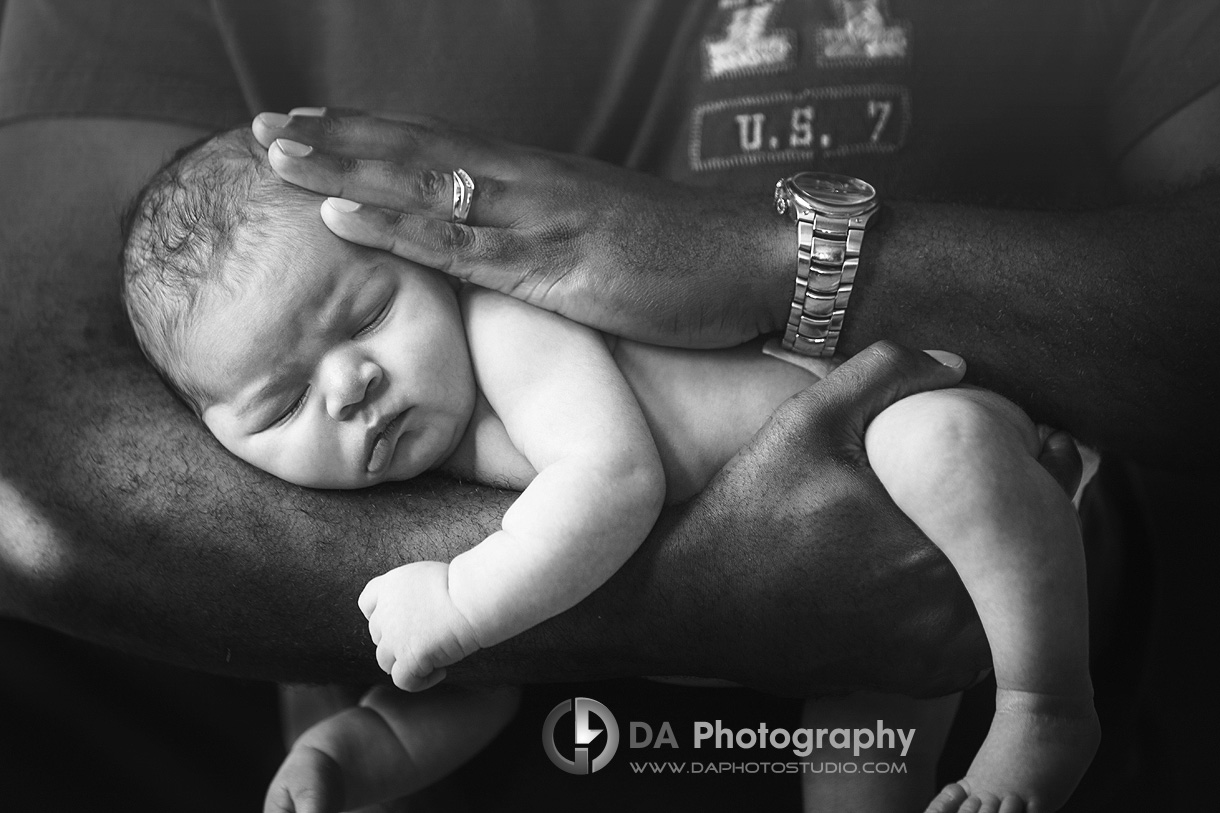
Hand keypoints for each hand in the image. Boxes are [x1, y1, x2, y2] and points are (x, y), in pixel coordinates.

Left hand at [251, 108, 791, 348]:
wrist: (766, 261)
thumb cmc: (693, 257)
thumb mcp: (610, 242)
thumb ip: (554, 240)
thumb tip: (511, 254)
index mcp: (544, 179)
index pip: (443, 149)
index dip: (373, 138)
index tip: (313, 130)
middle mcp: (534, 184)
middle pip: (420, 152)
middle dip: (339, 139)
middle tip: (265, 128)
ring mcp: (543, 219)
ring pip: (427, 186)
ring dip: (346, 168)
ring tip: (277, 153)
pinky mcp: (560, 267)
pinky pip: (464, 244)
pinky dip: (397, 226)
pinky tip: (343, 214)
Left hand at [358, 561, 480, 691]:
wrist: (473, 598)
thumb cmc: (464, 585)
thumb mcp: (428, 576)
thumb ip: (413, 592)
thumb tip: (419, 609)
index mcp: (390, 585)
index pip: (367, 603)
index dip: (380, 616)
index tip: (400, 623)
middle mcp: (386, 610)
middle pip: (378, 635)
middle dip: (397, 641)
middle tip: (426, 642)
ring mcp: (394, 636)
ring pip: (385, 661)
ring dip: (406, 663)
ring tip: (434, 660)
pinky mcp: (408, 657)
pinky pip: (403, 681)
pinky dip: (420, 682)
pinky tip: (441, 672)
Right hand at [607, 341, 1034, 696]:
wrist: (694, 604)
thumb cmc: (749, 513)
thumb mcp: (806, 422)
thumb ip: (883, 373)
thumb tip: (956, 364)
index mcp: (930, 549)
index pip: (1034, 508)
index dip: (1055, 471)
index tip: (1053, 447)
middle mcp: (941, 615)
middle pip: (1030, 562)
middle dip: (1036, 516)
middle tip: (1035, 477)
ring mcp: (930, 656)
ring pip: (1010, 607)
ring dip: (1012, 567)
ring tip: (996, 525)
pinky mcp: (913, 679)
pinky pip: (979, 645)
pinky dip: (982, 610)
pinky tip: (959, 574)